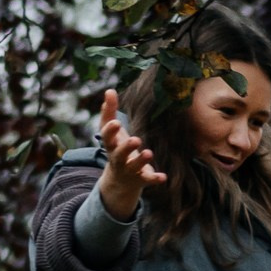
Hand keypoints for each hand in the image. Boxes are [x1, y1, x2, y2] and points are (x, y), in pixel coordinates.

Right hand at [94, 88, 164, 219]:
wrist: (120, 180)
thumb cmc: (116, 148)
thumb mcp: (111, 131)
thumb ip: (109, 111)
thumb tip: (109, 90)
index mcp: (111, 145)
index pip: (107, 138)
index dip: (110, 131)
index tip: (116, 122)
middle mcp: (118, 159)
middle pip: (120, 154)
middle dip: (126, 147)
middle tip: (136, 140)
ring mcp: (130, 170)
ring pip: (134, 167)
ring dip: (141, 160)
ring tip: (149, 153)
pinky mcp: (142, 179)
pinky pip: (148, 180)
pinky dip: (155, 178)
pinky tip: (163, 176)